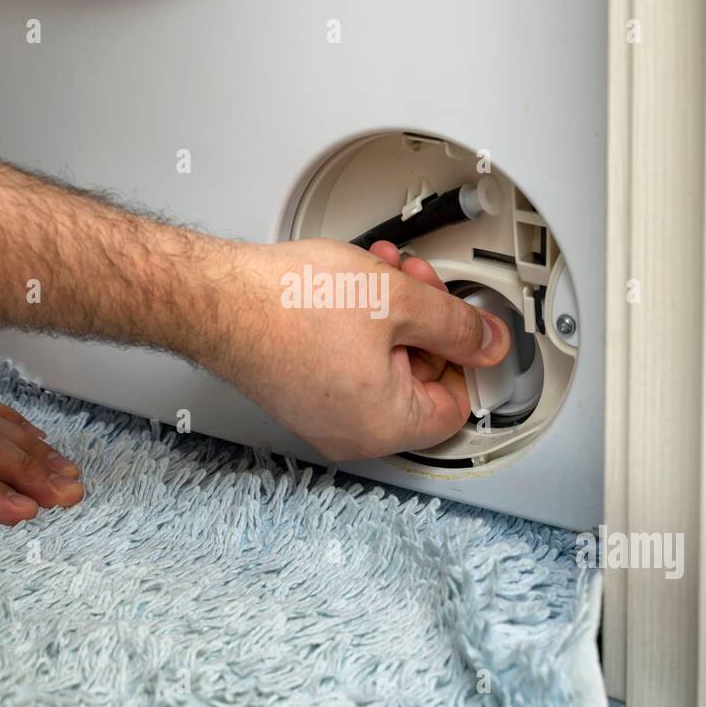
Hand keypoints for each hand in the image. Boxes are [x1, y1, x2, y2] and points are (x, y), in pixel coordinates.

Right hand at [215, 238, 510, 460]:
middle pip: (419, 382)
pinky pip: (349, 367)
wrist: (216, 298)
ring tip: (379, 272)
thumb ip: (458, 326)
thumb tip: (490, 343)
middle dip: (424, 324)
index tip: (460, 322)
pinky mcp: (298, 395)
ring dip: (391, 315)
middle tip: (415, 281)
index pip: (457, 404)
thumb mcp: (401, 300)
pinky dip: (359, 327)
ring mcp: (320, 418)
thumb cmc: (289, 304)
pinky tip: (351, 287)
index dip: (464, 355)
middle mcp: (351, 434)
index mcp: (384, 425)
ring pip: (384, 368)